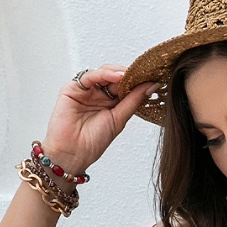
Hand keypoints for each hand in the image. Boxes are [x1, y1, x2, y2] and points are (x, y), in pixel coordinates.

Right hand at [41, 67, 156, 176]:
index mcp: (110, 103)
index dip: (137, 81)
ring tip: (131, 76)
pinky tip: (117, 77)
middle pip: (115, 76)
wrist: (73, 154)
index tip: (153, 78)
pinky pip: (90, 76)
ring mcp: (86, 90)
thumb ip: (133, 101)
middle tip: (144, 74)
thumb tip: (151, 86)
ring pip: (104, 73)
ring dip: (118, 72)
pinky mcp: (73, 88)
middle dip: (129, 75)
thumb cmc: (93, 142)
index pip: (125, 86)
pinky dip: (104, 74)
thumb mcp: (119, 119)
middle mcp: (98, 94)